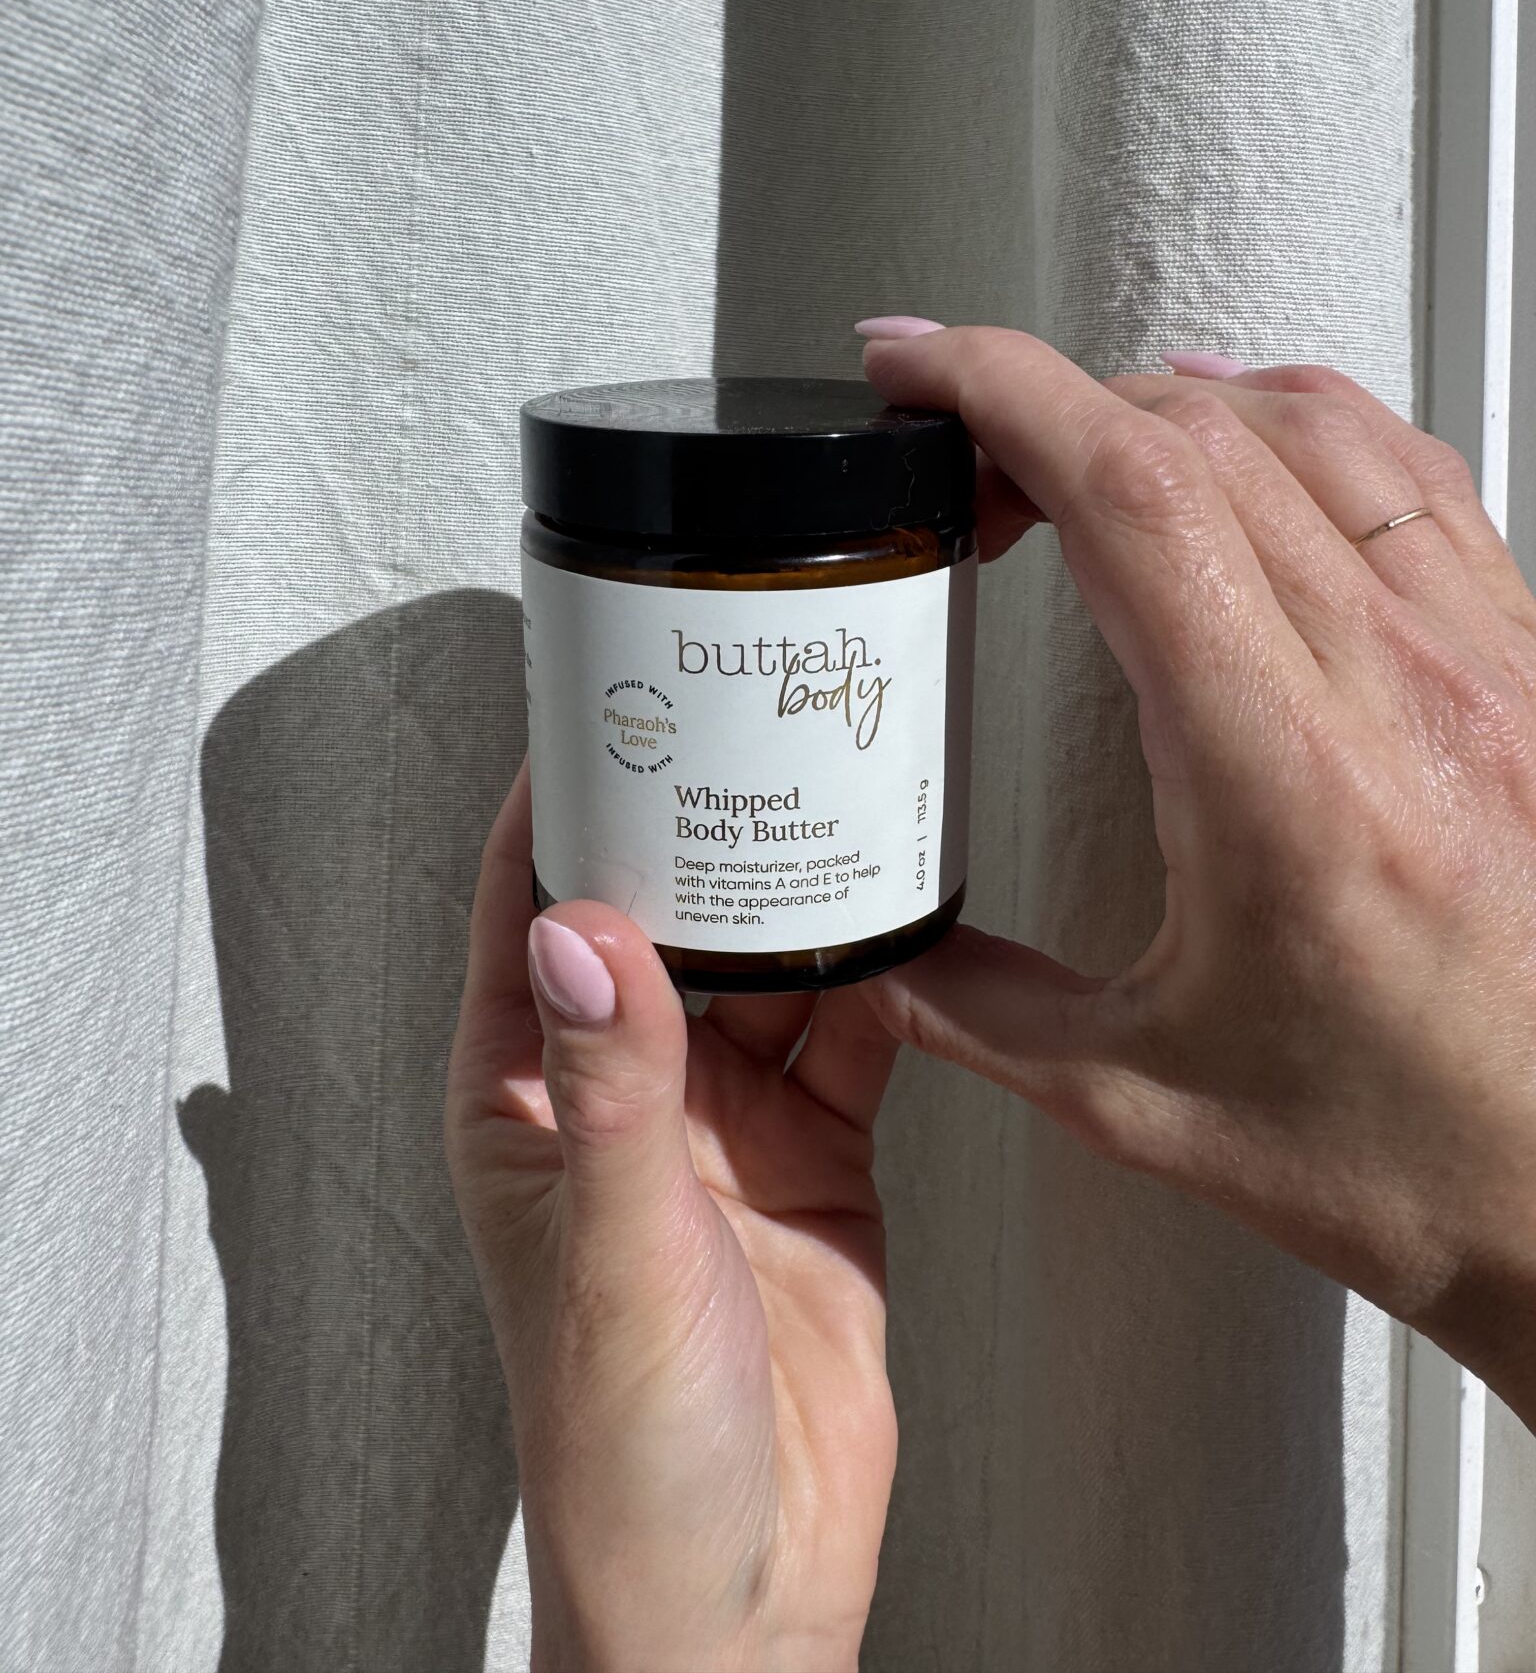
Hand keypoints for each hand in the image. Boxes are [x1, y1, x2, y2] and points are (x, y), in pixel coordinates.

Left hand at [444, 765, 898, 1672]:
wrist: (746, 1589)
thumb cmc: (622, 1452)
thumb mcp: (612, 1251)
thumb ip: (610, 1089)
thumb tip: (579, 926)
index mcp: (529, 1101)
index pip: (527, 909)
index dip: (560, 798)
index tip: (605, 703)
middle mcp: (625, 1095)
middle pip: (662, 914)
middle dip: (704, 824)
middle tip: (754, 724)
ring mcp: (724, 1125)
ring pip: (769, 964)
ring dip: (805, 895)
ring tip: (846, 804)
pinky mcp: (818, 1157)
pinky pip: (854, 1035)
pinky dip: (887, 980)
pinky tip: (914, 927)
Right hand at [856, 323, 1535, 1423]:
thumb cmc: (1417, 1161)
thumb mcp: (1147, 1099)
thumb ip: (979, 1012)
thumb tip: (883, 956)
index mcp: (1286, 779)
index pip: (1132, 496)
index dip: (1002, 395)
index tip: (915, 372)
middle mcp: (1401, 687)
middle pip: (1203, 434)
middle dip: (1051, 401)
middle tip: (963, 455)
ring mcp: (1485, 661)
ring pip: (1318, 428)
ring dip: (1171, 403)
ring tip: (1083, 439)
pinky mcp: (1527, 667)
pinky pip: (1414, 479)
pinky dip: (1309, 425)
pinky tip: (1258, 442)